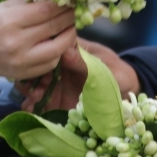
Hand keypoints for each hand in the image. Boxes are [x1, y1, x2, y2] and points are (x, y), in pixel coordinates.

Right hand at [0, 0, 76, 82]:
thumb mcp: (2, 7)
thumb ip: (27, 2)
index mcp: (10, 21)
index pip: (47, 10)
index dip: (63, 3)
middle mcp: (18, 42)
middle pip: (55, 27)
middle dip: (70, 16)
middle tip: (77, 10)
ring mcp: (23, 61)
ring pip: (59, 48)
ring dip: (70, 35)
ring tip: (70, 26)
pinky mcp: (25, 73)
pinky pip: (51, 63)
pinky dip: (59, 51)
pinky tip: (58, 42)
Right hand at [20, 38, 140, 110]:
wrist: (127, 94)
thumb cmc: (118, 74)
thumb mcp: (105, 67)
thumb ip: (85, 62)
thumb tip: (65, 52)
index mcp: (70, 50)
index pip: (48, 47)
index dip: (40, 56)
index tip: (41, 67)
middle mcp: (59, 65)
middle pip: (35, 66)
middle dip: (30, 76)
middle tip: (35, 88)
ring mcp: (56, 83)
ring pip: (33, 83)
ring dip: (29, 90)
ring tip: (35, 99)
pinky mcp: (56, 100)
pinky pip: (39, 102)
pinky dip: (32, 106)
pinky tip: (32, 110)